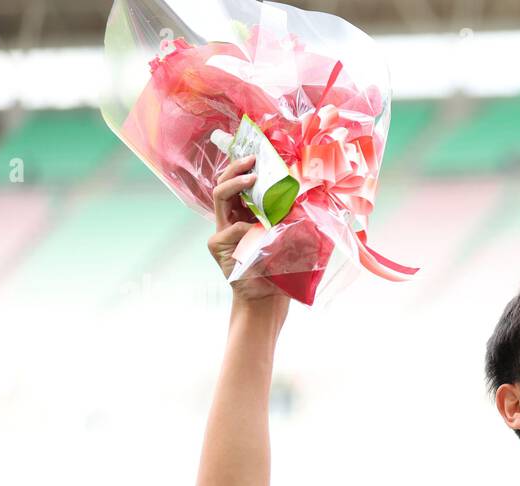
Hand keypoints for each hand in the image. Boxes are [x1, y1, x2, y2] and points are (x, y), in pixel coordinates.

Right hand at [208, 154, 286, 303]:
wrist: (268, 297)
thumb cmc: (281, 267)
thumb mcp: (291, 235)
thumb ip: (290, 215)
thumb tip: (303, 188)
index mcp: (247, 214)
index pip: (241, 184)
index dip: (246, 166)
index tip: (260, 152)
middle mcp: (231, 218)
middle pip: (225, 182)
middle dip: (236, 167)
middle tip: (253, 159)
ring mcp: (222, 230)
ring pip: (220, 195)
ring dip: (236, 183)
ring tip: (252, 177)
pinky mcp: (217, 245)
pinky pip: (232, 228)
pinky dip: (248, 229)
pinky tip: (261, 235)